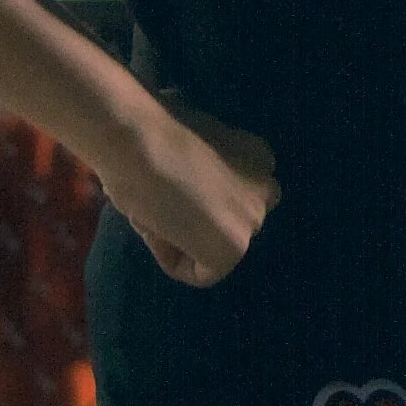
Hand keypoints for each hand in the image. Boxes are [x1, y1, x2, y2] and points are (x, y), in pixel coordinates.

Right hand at [97, 89, 280, 287]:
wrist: (138, 138)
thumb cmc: (149, 131)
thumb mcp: (189, 144)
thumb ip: (202, 169)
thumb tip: (185, 187)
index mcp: (259, 157)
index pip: (233, 195)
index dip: (194, 196)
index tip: (166, 185)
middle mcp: (266, 187)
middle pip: (228, 222)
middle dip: (196, 221)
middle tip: (159, 204)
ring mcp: (253, 219)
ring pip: (217, 248)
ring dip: (184, 239)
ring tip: (154, 213)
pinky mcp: (234, 248)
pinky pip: (203, 274)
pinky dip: (173, 261)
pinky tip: (156, 229)